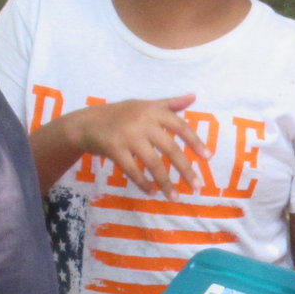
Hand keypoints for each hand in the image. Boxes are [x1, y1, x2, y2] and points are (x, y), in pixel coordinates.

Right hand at [37, 95, 210, 195]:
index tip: (207, 158)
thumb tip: (194, 96)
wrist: (86, 123)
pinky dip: (143, 183)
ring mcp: (128, 136)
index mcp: (153, 110)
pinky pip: (133, 171)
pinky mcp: (114, 149)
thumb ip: (170, 104)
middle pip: (170, 148)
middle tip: (197, 186)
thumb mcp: (145, 105)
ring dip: (166, 182)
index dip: (195, 142)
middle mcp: (143, 121)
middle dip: (185, 169)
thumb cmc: (120, 114)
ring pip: (153, 163)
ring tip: (175, 197)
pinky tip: (151, 192)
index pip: (180, 126)